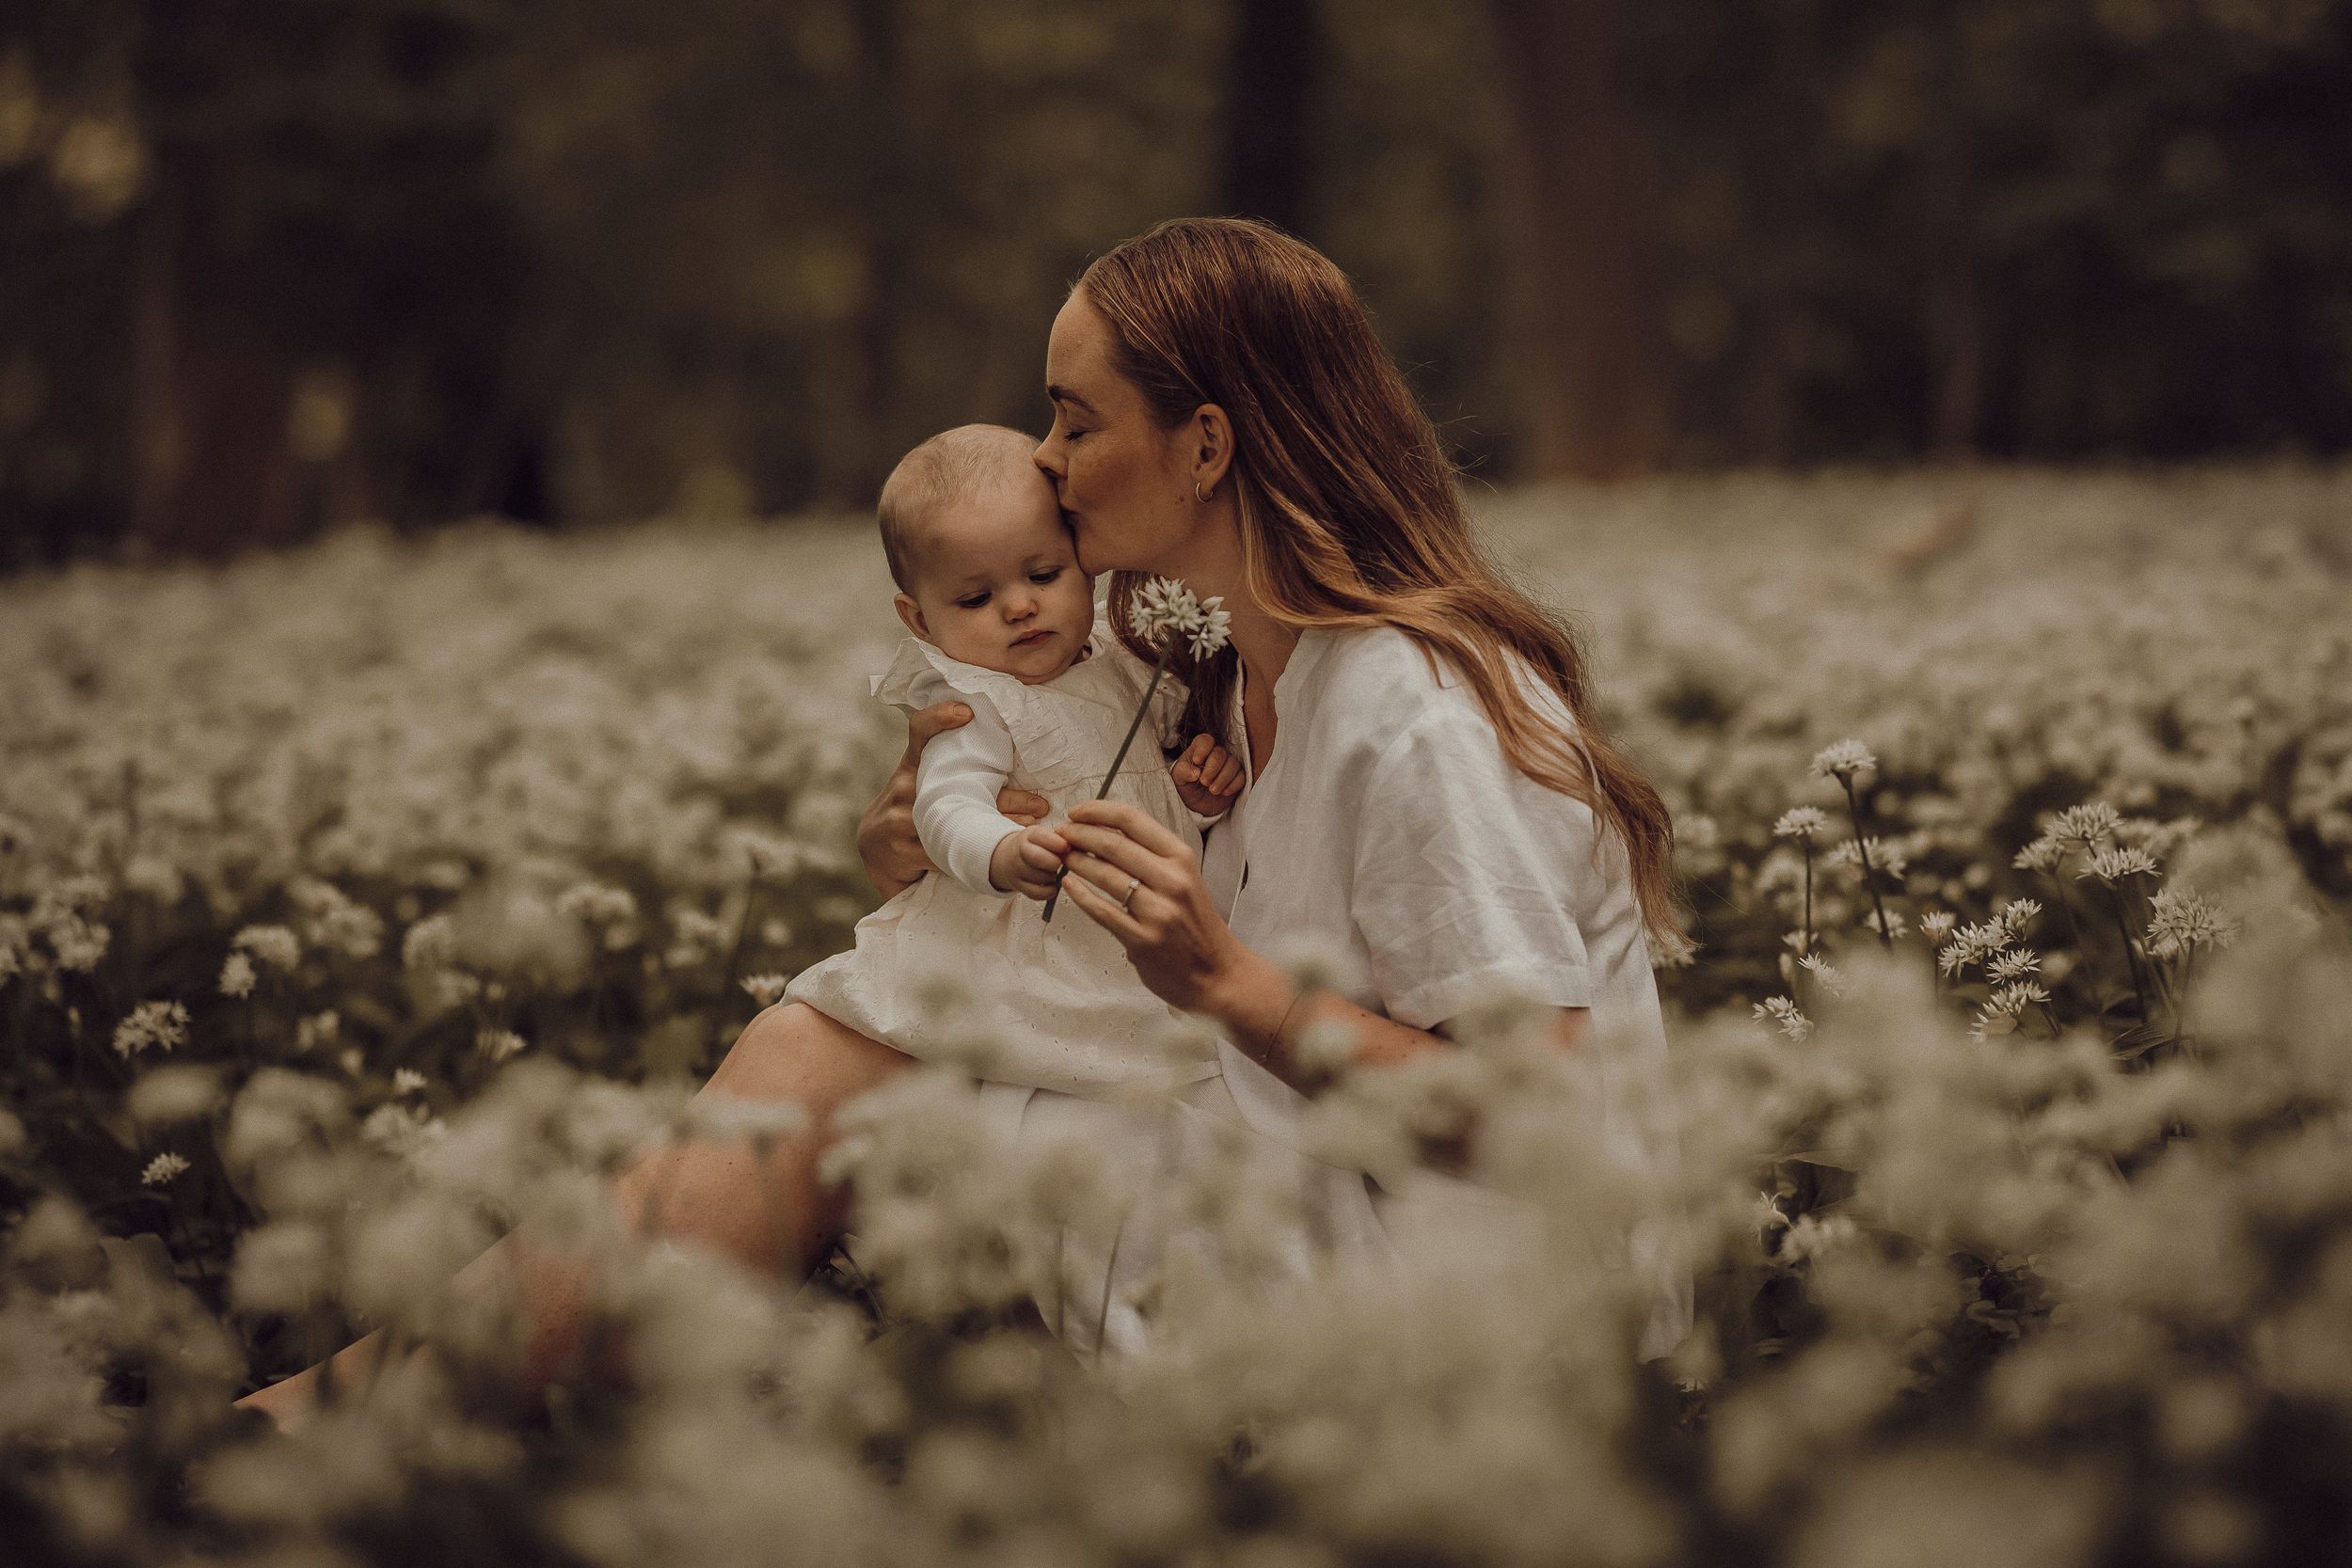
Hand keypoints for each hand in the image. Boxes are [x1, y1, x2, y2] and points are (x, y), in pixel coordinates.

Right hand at [856, 702, 1050, 897]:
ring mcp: (901, 819)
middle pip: (960, 786)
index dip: (939, 716)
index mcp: (913, 764)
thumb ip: (948, 766)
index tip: (967, 712)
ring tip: (1029, 831)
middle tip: (1040, 804)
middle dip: (1007, 798)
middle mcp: (905, 786)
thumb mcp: (920, 780)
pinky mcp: (904, 850)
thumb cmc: (909, 808)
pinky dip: (977, 854)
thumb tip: (1004, 754)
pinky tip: (1001, 857)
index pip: (920, 729)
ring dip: (999, 828)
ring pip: (960, 823)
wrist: (875, 849)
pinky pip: (948, 852)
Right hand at [990, 823, 1067, 899]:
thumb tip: (1077, 845)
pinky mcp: (1019, 886)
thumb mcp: (1046, 835)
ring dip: (1051, 877)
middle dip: (1053, 862)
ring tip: (1054, 872)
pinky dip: (1048, 891)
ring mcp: (1018, 870)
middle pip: (1036, 857)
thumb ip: (1061, 838)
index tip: (1066, 847)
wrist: (1012, 857)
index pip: (1040, 836)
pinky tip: (1052, 886)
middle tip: (1060, 863)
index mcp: (1030, 835)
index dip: (1055, 843)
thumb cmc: (1038, 846)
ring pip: (1038, 877)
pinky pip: (1036, 893)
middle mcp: (1021, 851)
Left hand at [1048, 799, 1248, 1014]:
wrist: (1218, 973)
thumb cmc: (1197, 923)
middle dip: (1079, 835)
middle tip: (1060, 833)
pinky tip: (1068, 885)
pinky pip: (1102, 912)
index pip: (1133, 820)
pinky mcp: (1142, 940)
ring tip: (1061, 856)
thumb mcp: (1185, 878)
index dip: (1097, 811)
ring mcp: (1157, 912)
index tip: (1076, 812)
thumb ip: (1153, 857)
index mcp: (1181, 858)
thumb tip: (1106, 831)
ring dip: (1076, 861)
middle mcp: (1172, 881)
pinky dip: (1080, 895)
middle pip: (1113, 845)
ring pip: (1104, 876)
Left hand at [1170, 733, 1243, 816]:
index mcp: (1199, 749)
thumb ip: (1183, 772)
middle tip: (1204, 782)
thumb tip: (1195, 772)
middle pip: (1220, 753)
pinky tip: (1224, 792)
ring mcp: (1228, 765)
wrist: (1196, 804)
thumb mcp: (1178, 778)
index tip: (1196, 762)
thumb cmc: (1186, 786)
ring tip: (1212, 791)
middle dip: (1212, 769)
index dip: (1203, 750)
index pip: (1206, 740)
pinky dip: (1233, 785)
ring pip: (1233, 764)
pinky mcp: (1237, 777)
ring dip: (1223, 779)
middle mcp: (1215, 754)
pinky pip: (1242, 776)